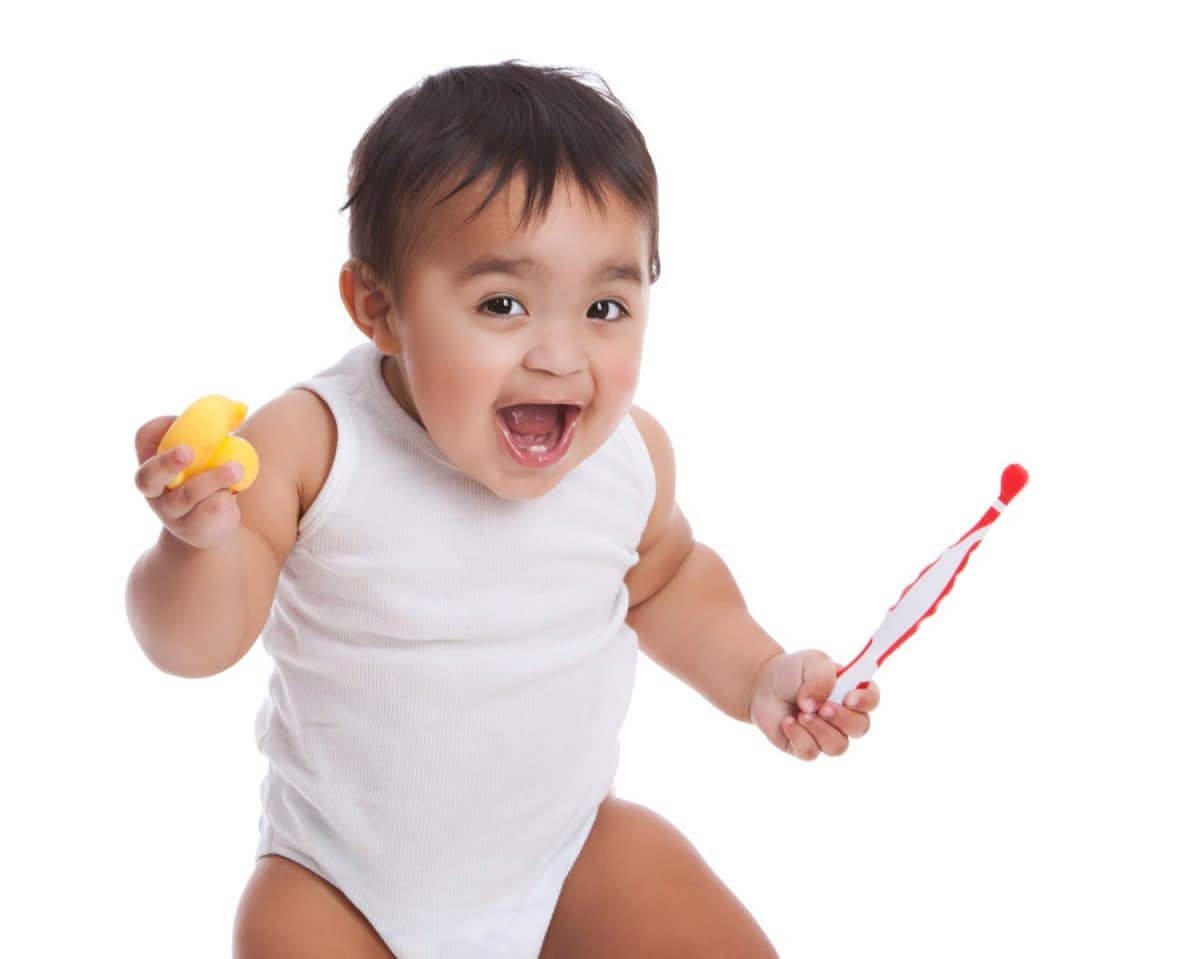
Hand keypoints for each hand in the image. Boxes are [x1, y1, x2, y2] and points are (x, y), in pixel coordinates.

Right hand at [133, 414, 245, 550]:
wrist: (211, 529)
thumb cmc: (206, 480)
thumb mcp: (206, 456)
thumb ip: (216, 434)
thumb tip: (240, 406)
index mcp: (154, 462)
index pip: (144, 440)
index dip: (158, 427)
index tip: (180, 419)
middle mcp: (156, 489)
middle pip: (149, 476)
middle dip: (167, 462)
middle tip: (187, 452)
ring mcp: (172, 512)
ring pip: (186, 495)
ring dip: (213, 479)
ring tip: (237, 468)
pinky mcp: (194, 527)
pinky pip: (207, 512)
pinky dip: (224, 499)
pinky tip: (234, 493)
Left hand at [747, 650, 879, 760]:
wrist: (763, 686)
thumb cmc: (793, 672)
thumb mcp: (810, 662)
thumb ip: (821, 677)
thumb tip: (816, 705)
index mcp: (851, 691)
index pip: (872, 700)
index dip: (866, 701)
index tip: (849, 698)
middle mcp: (844, 716)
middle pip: (860, 728)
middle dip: (842, 719)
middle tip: (823, 708)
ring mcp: (827, 734)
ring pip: (838, 746)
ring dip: (819, 729)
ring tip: (801, 714)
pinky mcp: (808, 748)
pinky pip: (811, 752)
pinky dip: (798, 736)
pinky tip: (787, 722)